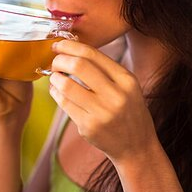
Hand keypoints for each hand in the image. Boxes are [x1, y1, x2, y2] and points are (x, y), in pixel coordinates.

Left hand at [47, 39, 158, 164]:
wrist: (136, 146)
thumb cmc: (127, 111)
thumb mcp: (126, 87)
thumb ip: (104, 69)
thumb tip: (71, 50)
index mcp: (126, 79)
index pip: (92, 54)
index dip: (69, 46)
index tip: (58, 45)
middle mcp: (116, 94)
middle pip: (78, 65)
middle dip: (59, 60)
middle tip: (54, 62)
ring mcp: (102, 112)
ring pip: (66, 85)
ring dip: (54, 78)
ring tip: (55, 77)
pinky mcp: (89, 126)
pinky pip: (64, 103)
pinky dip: (55, 93)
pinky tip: (56, 91)